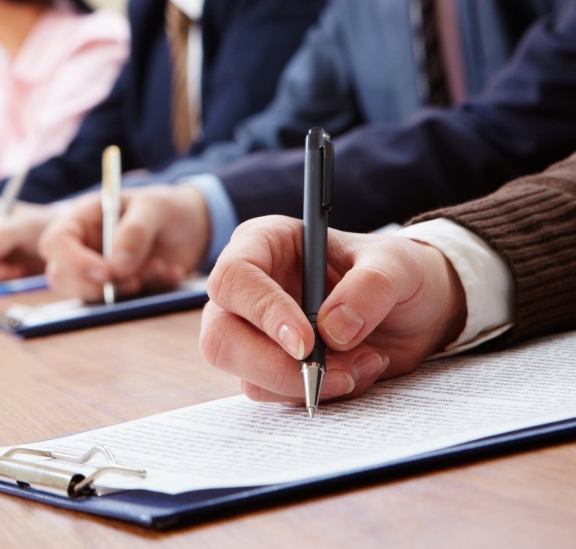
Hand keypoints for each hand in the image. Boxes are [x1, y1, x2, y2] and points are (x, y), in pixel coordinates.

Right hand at [38, 185, 209, 301]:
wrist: (192, 226)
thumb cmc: (166, 207)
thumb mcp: (155, 208)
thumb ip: (135, 231)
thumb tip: (117, 267)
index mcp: (82, 218)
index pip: (55, 243)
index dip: (75, 262)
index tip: (109, 273)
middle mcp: (82, 246)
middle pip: (61, 275)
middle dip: (97, 286)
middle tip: (135, 281)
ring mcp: (96, 270)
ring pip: (88, 294)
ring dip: (124, 291)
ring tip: (160, 268)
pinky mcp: (115, 289)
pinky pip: (118, 303)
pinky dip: (145, 295)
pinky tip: (169, 274)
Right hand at [198, 216, 467, 404]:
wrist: (417, 310)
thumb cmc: (396, 272)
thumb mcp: (398, 266)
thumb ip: (370, 287)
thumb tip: (333, 331)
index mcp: (264, 243)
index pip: (234, 278)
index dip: (262, 312)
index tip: (306, 342)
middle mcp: (248, 288)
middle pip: (221, 335)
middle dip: (274, 365)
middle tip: (327, 374)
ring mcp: (253, 331)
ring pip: (245, 373)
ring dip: (305, 383)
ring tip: (364, 364)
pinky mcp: (269, 366)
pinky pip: (273, 392)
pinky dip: (317, 393)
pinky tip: (355, 372)